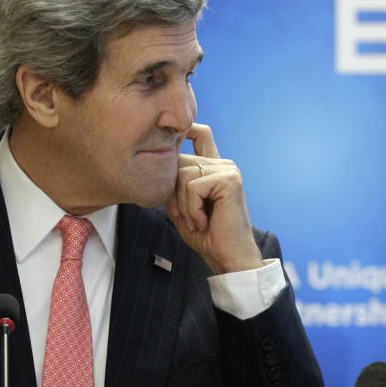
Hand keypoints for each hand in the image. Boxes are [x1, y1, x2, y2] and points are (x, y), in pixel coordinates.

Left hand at [164, 123, 263, 273]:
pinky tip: (204, 221)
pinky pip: (193, 187)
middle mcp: (223, 164)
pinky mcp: (229, 180)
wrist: (228, 257)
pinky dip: (192, 209)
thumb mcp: (182, 205)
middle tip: (186, 215)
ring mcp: (228, 170)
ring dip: (182, 204)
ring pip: (182, 174)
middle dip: (172, 190)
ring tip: (197, 220)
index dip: (183, 129)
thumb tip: (156, 159)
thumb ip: (173, 183)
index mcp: (214, 167)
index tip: (169, 139)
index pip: (199, 133)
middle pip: (179, 159)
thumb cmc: (206, 235)